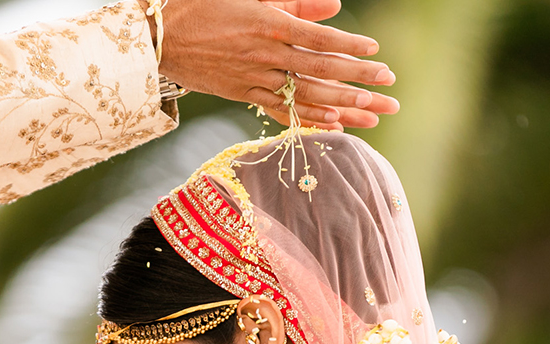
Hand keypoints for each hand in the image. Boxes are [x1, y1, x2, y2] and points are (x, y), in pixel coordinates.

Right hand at [158, 0, 400, 129]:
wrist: (161, 38)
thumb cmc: (206, 6)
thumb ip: (296, 1)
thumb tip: (335, 6)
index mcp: (267, 23)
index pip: (318, 38)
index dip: (348, 46)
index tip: (375, 50)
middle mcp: (263, 54)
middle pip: (319, 70)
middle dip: (357, 78)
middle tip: (389, 85)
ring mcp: (252, 78)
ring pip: (305, 96)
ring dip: (343, 105)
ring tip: (374, 112)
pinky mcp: (242, 94)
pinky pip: (280, 111)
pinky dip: (307, 119)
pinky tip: (334, 125)